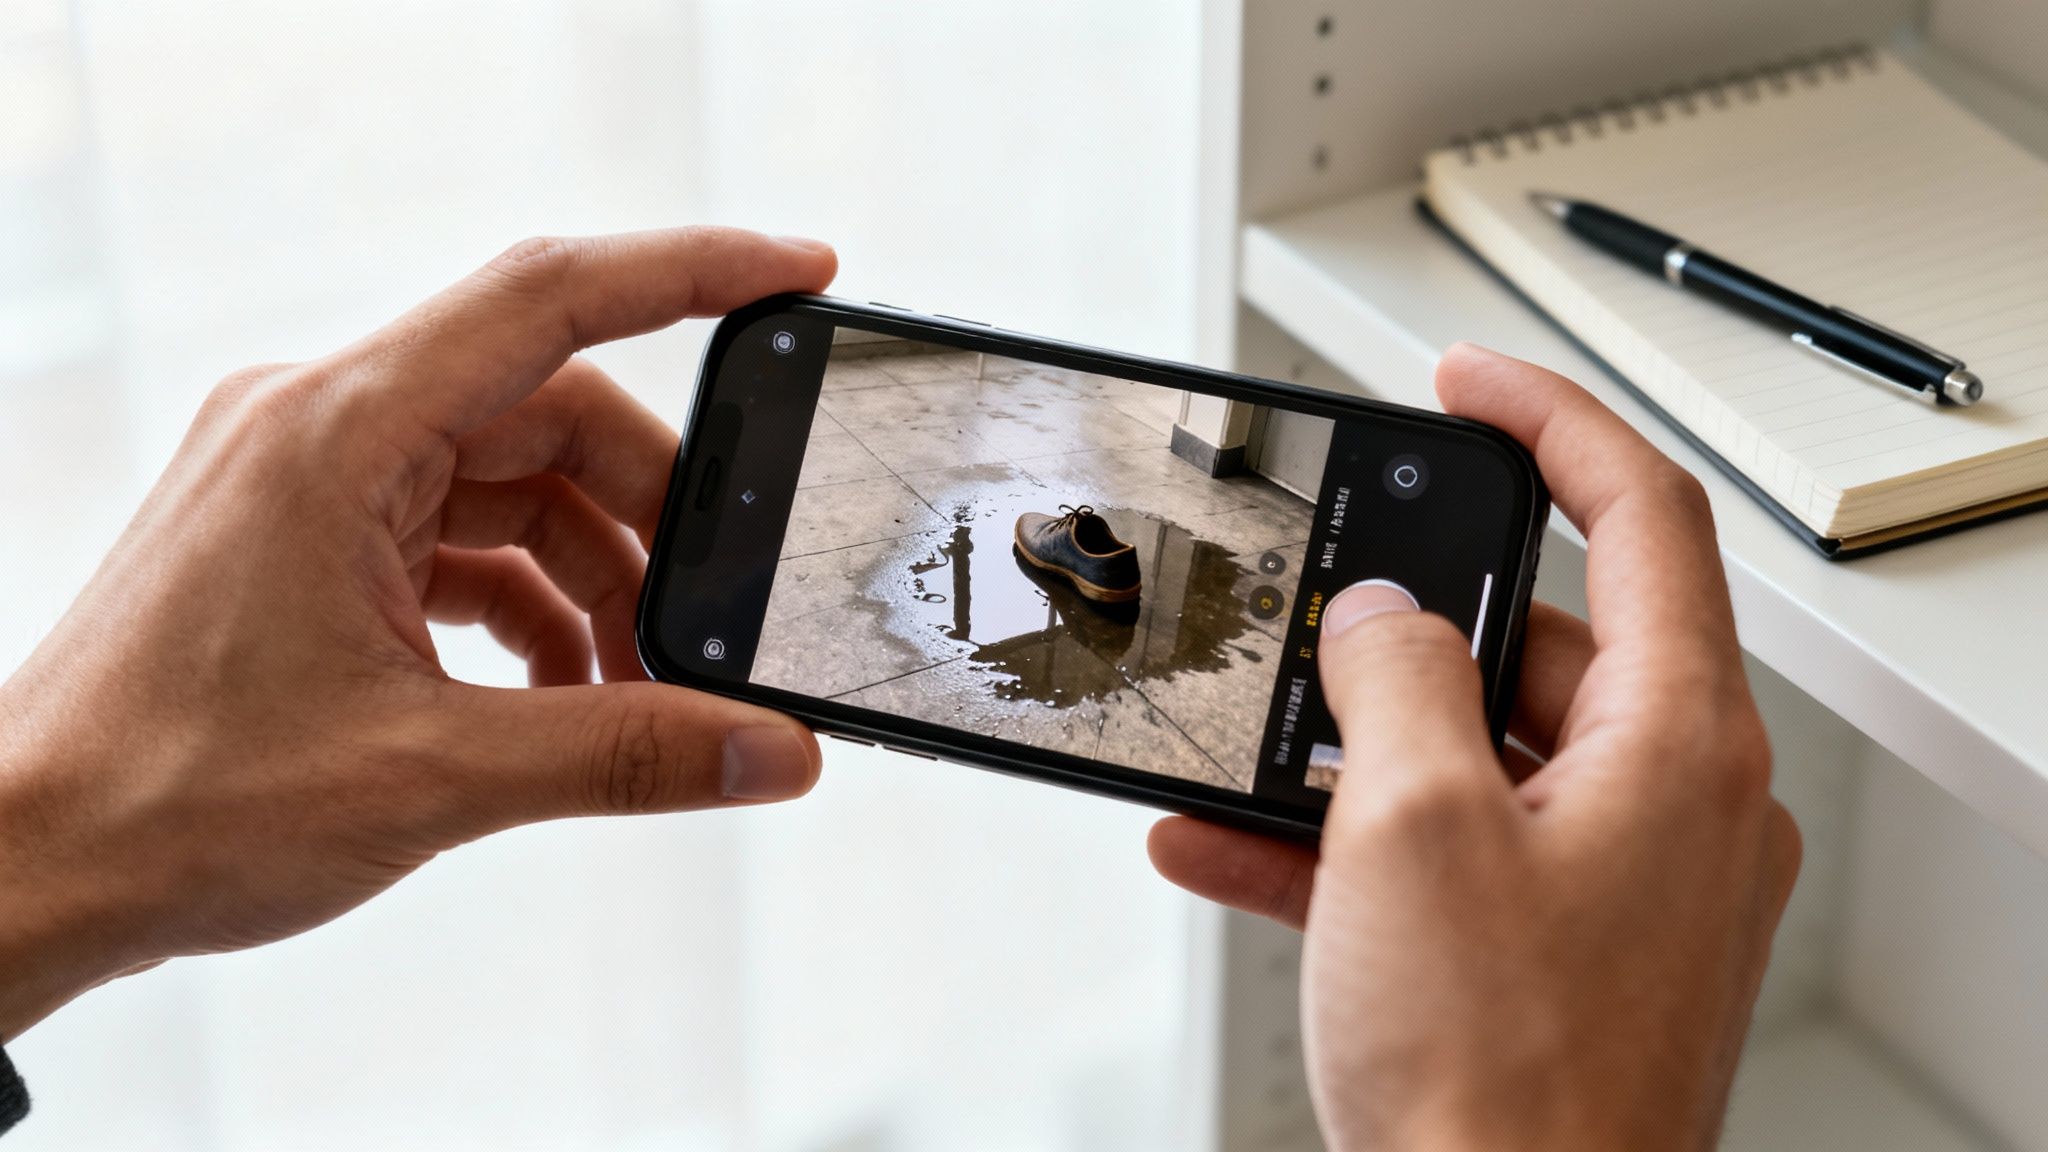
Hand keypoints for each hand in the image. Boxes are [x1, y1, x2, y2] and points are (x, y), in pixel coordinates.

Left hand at [0, 229, 837, 1041]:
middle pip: (549, 411)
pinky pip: (458, 536)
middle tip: (718, 612)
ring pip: (509, 481)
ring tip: (640, 686)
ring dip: (591, 576)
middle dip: (651, 513)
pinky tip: (565, 691)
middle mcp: (321, 425)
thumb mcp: (432, 776)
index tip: (795, 273)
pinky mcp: (305, 539)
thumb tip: (771, 748)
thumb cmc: (168, 801)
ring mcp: (308, 481)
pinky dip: (529, 603)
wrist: (23, 867)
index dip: (690, 272)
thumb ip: (625, 753)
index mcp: (339, 428)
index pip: (549, 298)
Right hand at [1149, 344, 1799, 1149]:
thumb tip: (1381, 620)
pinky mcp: (1556, 951)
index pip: (1641, 515)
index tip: (1464, 381)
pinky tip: (1227, 844)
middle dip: (1405, 631)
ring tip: (1244, 750)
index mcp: (1678, 746)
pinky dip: (1346, 840)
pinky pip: (1448, 854)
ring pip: (1476, 757)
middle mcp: (1670, 805)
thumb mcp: (1411, 827)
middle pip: (1544, 645)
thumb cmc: (1504, 1087)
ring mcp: (1616, 883)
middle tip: (1313, 616)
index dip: (1547, 420)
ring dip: (1351, 749)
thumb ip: (1392, 679)